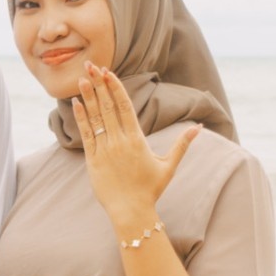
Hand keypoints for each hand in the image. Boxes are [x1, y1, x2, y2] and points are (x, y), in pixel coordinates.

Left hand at [73, 62, 198, 230]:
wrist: (131, 211)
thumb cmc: (150, 190)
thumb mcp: (169, 166)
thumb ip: (182, 144)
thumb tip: (199, 128)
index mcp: (137, 139)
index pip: (125, 106)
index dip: (115, 87)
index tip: (108, 71)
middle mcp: (120, 141)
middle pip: (108, 106)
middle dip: (99, 84)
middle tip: (91, 64)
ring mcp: (105, 149)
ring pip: (95, 117)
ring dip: (88, 96)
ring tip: (82, 77)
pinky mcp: (93, 160)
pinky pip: (86, 134)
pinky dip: (81, 118)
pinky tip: (76, 103)